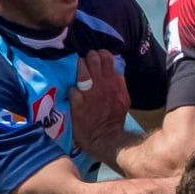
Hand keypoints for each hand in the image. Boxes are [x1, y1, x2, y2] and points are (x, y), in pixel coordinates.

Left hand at [70, 50, 135, 164]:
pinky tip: (71, 93)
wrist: (107, 138)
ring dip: (77, 69)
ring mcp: (89, 93)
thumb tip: (116, 71)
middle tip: (84, 64)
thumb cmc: (114, 119)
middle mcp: (102, 85)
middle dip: (87, 58)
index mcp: (113, 82)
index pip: (107, 57)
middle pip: (93, 58)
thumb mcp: (124, 99)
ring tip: (75, 74)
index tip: (96, 60)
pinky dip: (70, 89)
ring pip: (81, 69)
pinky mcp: (78, 104)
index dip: (99, 55)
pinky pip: (71, 89)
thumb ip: (119, 84)